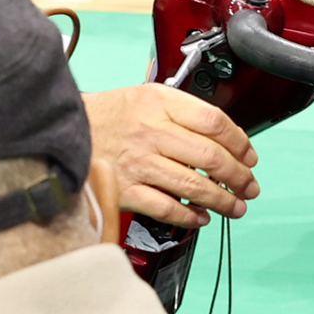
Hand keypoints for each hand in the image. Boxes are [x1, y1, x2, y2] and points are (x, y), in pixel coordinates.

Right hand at [84, 82, 258, 224]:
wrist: (65, 131)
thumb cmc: (107, 115)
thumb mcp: (146, 95)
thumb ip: (183, 112)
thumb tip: (225, 138)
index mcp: (158, 102)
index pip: (214, 122)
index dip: (240, 142)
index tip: (249, 155)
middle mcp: (150, 131)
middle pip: (210, 157)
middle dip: (239, 176)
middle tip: (249, 186)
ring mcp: (138, 163)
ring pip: (194, 186)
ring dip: (223, 201)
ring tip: (235, 206)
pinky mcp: (125, 190)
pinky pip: (166, 208)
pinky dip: (189, 217)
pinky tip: (201, 218)